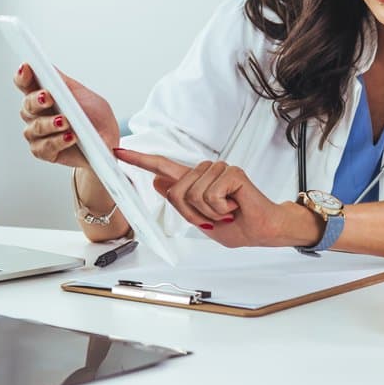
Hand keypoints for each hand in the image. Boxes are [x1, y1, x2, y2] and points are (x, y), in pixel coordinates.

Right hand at [13, 64, 118, 169]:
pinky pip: (44, 147)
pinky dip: (57, 141)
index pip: (25, 83)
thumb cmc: (94, 117)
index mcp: (43, 95)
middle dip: (37, 100)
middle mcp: (36, 114)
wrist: (107, 143)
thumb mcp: (84, 95)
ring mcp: (38, 134)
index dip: (23, 75)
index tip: (26, 68)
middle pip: (27, 105)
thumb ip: (64, 83)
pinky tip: (69, 137)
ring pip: (35, 128)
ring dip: (50, 124)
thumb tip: (47, 67)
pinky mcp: (44, 151)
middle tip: (48, 97)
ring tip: (65, 122)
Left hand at [114, 148, 317, 246]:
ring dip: (208, 212)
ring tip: (226, 212)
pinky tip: (234, 207)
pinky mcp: (231, 172)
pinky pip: (210, 195)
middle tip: (214, 217)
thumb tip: (158, 181)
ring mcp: (219, 169)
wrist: (263, 231)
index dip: (140, 160)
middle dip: (191, 213)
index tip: (119, 153)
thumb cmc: (237, 225)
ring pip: (192, 194)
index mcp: (195, 182)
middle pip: (176, 190)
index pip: (163, 166)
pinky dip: (220, 209)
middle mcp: (205, 171)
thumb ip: (180, 201)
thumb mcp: (200, 219)